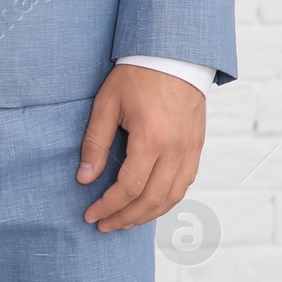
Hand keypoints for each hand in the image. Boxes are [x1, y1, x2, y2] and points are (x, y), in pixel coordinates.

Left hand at [78, 64, 205, 232]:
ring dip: (147, 215)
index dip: (108, 206)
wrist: (174, 56)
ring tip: (123, 221)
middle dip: (125, 218)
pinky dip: (165, 200)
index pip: (129, 187)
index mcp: (152, 138)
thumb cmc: (136, 77)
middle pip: (152, 200)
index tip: (90, 214)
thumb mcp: (106, 105)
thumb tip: (84, 178)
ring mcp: (191, 149)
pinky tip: (147, 205)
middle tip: (103, 225)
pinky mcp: (197, 147)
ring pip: (172, 197)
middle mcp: (177, 149)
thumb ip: (95, 144)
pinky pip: (184, 184)